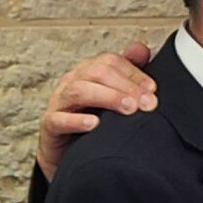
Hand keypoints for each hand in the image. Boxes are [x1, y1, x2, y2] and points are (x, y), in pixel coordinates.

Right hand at [38, 42, 156, 179]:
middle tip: (147, 102)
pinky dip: (76, 121)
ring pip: (79, 91)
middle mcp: (72, 82)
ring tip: (128, 108)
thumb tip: (142, 50)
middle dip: (126, 86)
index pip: (111, 62)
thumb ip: (127, 71)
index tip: (152, 89)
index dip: (134, 73)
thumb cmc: (91, 119)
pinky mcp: (50, 125)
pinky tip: (94, 124)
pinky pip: (58, 120)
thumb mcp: (112, 95)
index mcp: (88, 72)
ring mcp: (59, 102)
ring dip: (107, 97)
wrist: (67, 152)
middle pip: (97, 72)